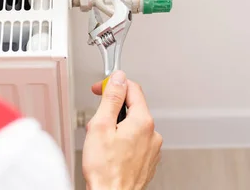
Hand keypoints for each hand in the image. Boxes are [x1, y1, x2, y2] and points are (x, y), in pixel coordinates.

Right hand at [82, 71, 161, 189]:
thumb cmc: (105, 170)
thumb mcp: (101, 126)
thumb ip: (112, 98)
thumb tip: (119, 78)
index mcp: (143, 121)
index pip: (132, 89)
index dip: (114, 84)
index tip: (101, 88)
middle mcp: (152, 134)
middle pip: (133, 108)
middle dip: (113, 110)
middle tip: (96, 121)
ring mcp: (152, 149)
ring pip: (133, 126)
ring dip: (118, 128)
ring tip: (102, 143)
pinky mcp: (148, 161)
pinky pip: (136, 142)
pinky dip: (123, 142)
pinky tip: (111, 154)